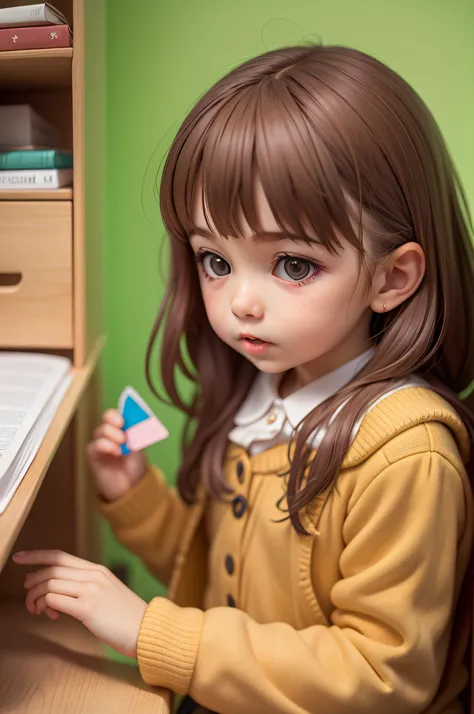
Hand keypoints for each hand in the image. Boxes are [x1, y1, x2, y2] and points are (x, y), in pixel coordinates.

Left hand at [13, 549, 147, 657]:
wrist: (146, 629)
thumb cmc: (125, 616)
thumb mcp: (106, 592)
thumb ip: (84, 586)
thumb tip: (55, 588)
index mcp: (97, 569)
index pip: (60, 556)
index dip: (37, 555)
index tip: (20, 557)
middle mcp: (93, 575)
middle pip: (51, 569)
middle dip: (32, 581)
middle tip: (28, 594)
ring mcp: (91, 590)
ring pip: (49, 584)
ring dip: (36, 597)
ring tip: (37, 609)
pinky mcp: (87, 608)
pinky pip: (54, 599)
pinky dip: (45, 606)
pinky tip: (50, 615)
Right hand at [87, 409, 148, 500]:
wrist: (130, 489)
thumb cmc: (135, 467)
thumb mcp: (140, 447)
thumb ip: (138, 433)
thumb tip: (137, 419)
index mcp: (123, 429)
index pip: (118, 414)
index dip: (121, 411)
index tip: (126, 415)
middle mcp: (110, 434)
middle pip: (107, 418)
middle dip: (114, 418)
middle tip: (122, 425)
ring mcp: (101, 444)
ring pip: (101, 430)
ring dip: (112, 434)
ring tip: (122, 445)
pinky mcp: (94, 456)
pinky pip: (95, 445)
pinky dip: (106, 445)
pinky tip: (116, 452)